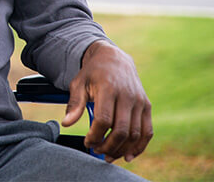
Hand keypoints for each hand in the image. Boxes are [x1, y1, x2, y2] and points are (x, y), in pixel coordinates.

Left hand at [62, 40, 152, 162]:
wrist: (114, 58)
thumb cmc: (93, 72)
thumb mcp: (79, 83)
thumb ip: (74, 104)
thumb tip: (66, 123)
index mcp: (108, 89)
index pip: (104, 119)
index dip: (95, 135)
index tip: (87, 142)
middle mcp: (127, 96)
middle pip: (121, 130)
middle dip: (108, 146)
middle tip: (96, 150)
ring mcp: (139, 102)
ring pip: (135, 134)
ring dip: (122, 149)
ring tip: (108, 156)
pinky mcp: (146, 106)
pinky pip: (147, 131)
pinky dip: (139, 146)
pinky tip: (128, 155)